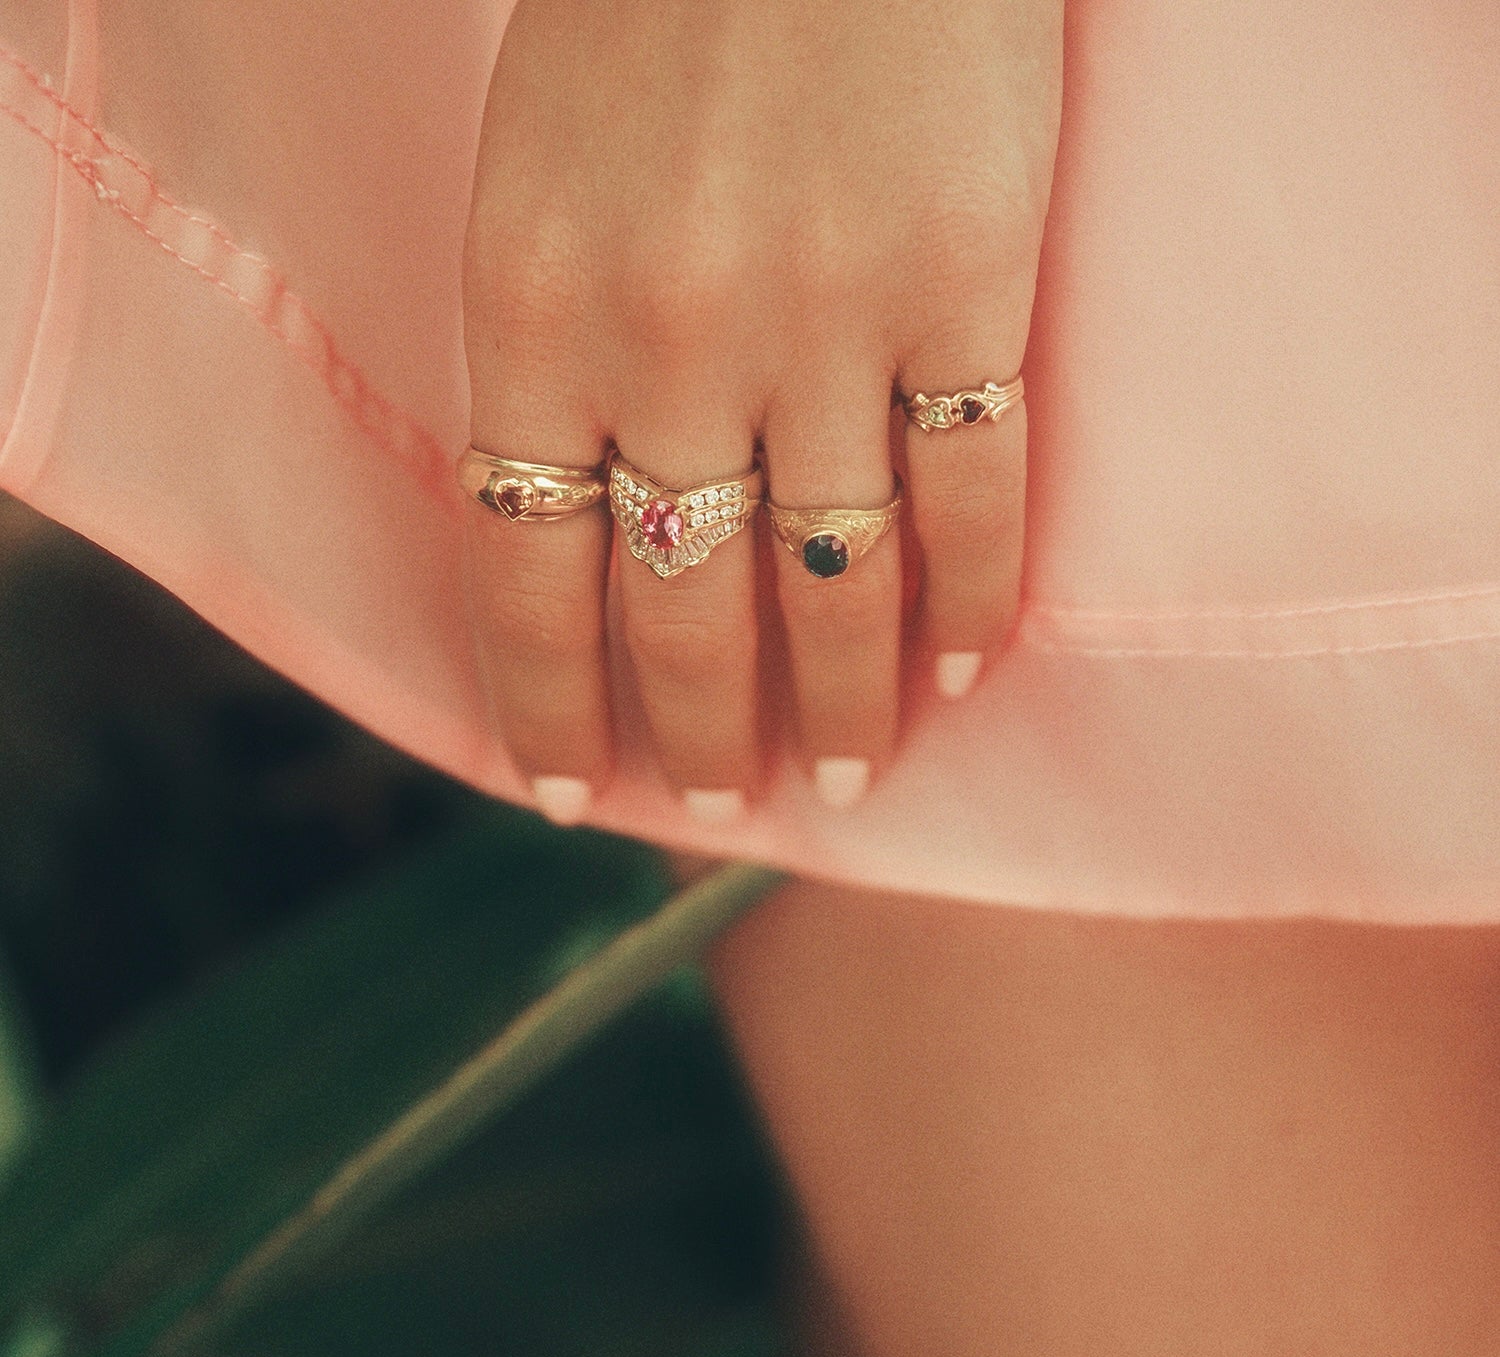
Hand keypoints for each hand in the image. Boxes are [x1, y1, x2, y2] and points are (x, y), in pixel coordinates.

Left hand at [461, 0, 1061, 820]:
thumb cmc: (649, 12)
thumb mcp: (534, 188)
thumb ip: (555, 365)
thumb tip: (592, 530)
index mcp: (533, 318)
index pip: (528, 581)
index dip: (548, 709)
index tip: (572, 793)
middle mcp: (672, 345)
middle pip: (686, 611)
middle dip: (700, 735)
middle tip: (717, 803)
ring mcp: (829, 319)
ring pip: (834, 583)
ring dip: (845, 705)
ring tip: (851, 776)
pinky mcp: (968, 284)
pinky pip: (974, 494)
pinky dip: (970, 602)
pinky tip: (964, 671)